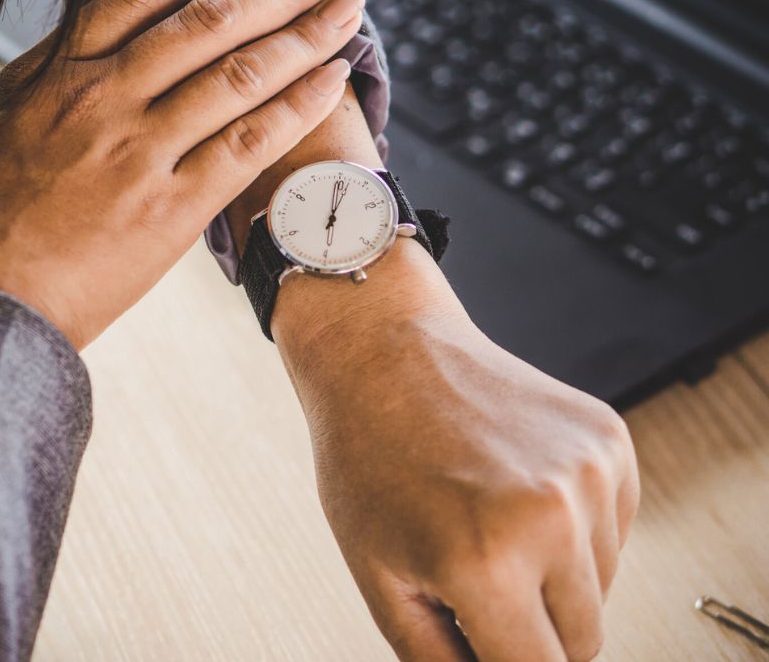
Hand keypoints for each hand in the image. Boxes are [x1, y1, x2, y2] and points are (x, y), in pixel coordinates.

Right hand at [0, 0, 365, 346]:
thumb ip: (50, 73)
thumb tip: (89, 35)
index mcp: (59, 73)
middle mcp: (105, 101)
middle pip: (210, 23)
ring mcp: (140, 154)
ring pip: (238, 76)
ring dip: (305, 36)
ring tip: (349, 9)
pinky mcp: (169, 211)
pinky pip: (246, 147)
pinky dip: (296, 108)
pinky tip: (332, 80)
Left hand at [274, 243, 639, 661]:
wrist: (383, 350)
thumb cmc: (367, 459)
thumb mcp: (381, 578)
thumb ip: (440, 660)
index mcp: (485, 560)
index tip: (491, 649)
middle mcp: (551, 517)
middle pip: (581, 643)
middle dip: (530, 632)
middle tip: (473, 581)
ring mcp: (589, 474)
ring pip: (601, 589)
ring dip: (555, 579)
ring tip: (486, 523)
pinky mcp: (611, 442)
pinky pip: (613, 532)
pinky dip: (574, 530)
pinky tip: (514, 489)